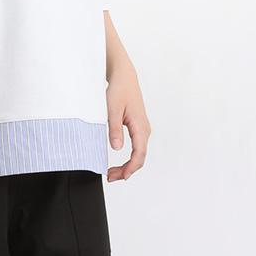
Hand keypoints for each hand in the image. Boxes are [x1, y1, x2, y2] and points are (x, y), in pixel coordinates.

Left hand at [106, 63, 150, 180]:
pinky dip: (129, 159)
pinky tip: (120, 164)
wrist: (124, 78)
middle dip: (127, 171)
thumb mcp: (112, 109)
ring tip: (112, 173)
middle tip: (110, 177)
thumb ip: (115, 129)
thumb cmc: (119, 90)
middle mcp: (145, 130)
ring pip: (139, 154)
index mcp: (140, 126)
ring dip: (127, 166)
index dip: (130, 168)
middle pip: (140, 158)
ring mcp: (143, 130)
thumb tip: (116, 148)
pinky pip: (137, 149)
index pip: (139, 154)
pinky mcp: (138, 129)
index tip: (121, 177)